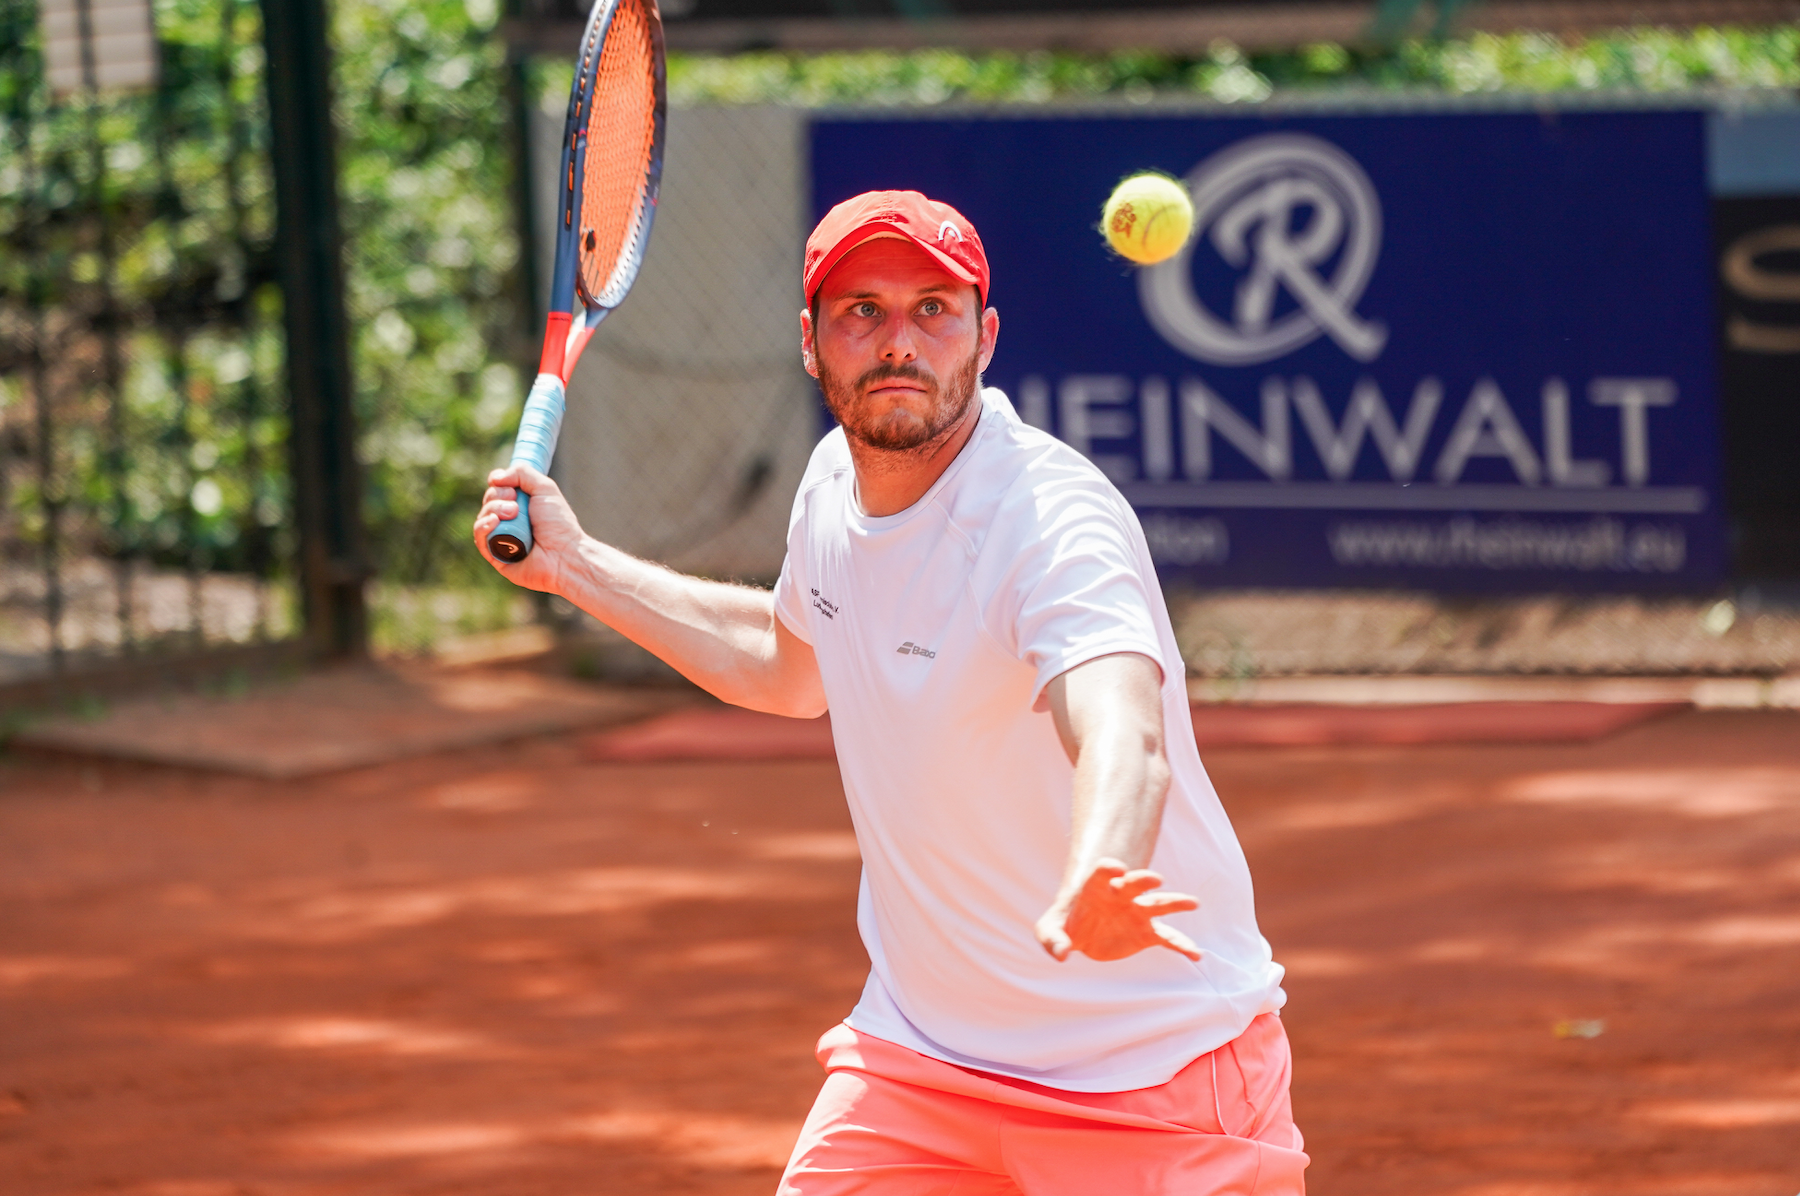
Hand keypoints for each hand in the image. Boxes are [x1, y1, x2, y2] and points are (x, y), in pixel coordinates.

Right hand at [472, 464, 586, 593]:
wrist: (564, 554)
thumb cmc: (559, 523)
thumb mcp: (545, 488)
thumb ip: (522, 473)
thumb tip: (494, 478)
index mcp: (521, 506)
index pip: (498, 489)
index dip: (498, 483)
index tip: (506, 483)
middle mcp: (510, 522)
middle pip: (488, 501)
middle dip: (498, 496)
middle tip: (516, 503)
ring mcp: (501, 539)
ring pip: (483, 517)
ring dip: (494, 509)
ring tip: (513, 513)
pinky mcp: (496, 557)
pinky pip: (479, 538)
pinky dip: (483, 526)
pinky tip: (494, 522)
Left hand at [1035, 858, 1201, 962]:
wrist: (1082, 933)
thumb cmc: (1064, 925)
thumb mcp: (1049, 930)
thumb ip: (1051, 939)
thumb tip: (1062, 954)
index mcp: (1095, 888)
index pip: (1103, 872)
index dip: (1109, 869)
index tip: (1117, 868)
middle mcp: (1120, 896)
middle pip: (1134, 882)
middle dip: (1143, 879)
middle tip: (1156, 879)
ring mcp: (1136, 912)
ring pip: (1158, 904)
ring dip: (1174, 902)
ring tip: (1193, 902)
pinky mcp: (1146, 932)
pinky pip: (1167, 937)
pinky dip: (1181, 945)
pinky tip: (1196, 955)